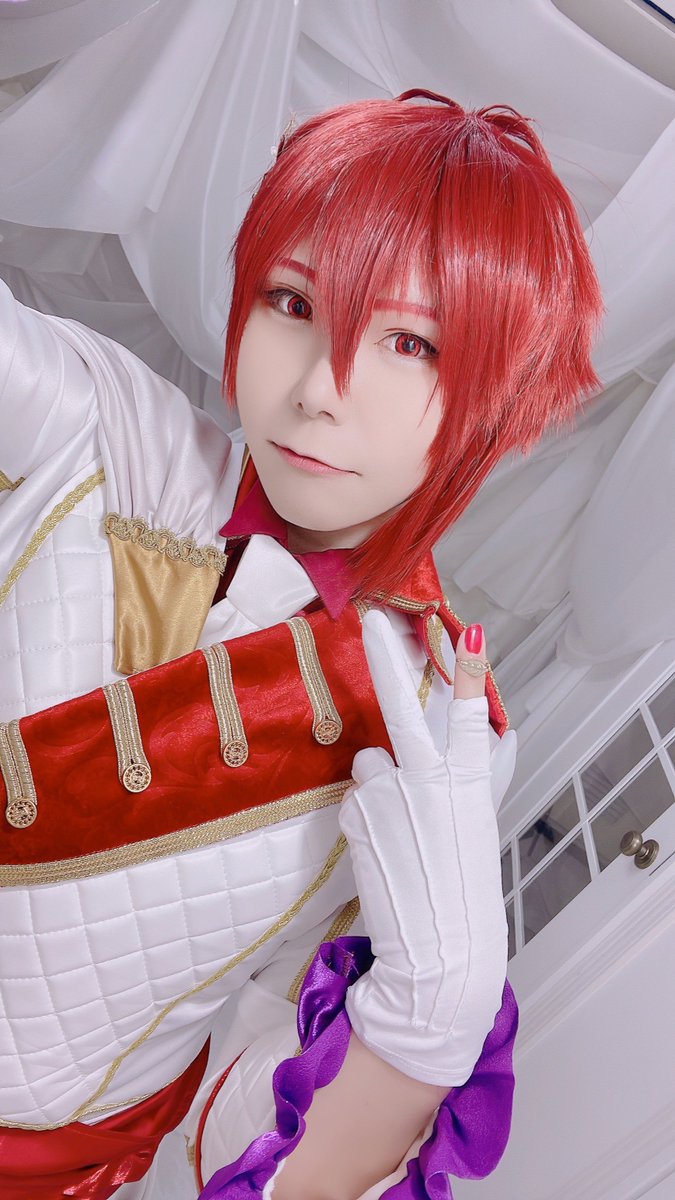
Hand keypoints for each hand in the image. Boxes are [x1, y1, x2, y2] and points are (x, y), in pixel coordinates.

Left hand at [338, 611, 508, 1086]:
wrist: (437, 951)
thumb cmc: (463, 886)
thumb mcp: (479, 824)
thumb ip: (476, 775)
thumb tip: (493, 732)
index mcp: (466, 785)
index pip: (469, 719)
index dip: (469, 674)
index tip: (470, 633)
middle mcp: (425, 784)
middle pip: (403, 709)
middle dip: (387, 657)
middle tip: (373, 620)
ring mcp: (386, 800)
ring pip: (370, 763)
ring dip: (378, 784)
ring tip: (400, 828)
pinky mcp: (354, 819)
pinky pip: (354, 797)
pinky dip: (363, 814)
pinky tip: (384, 846)